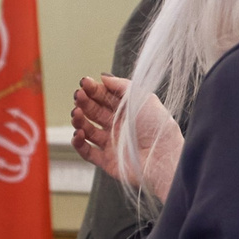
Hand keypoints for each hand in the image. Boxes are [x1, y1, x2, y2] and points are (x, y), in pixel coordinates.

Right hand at [71, 74, 181, 201]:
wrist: (162, 157)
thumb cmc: (158, 127)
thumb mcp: (143, 98)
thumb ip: (122, 86)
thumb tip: (103, 77)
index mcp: (126, 111)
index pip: (104, 97)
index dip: (93, 90)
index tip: (85, 83)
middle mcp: (117, 126)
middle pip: (93, 112)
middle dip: (84, 102)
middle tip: (78, 95)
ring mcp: (111, 144)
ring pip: (87, 130)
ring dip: (79, 120)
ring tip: (76, 113)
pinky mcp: (106, 161)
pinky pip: (87, 152)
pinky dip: (79, 143)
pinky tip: (78, 133)